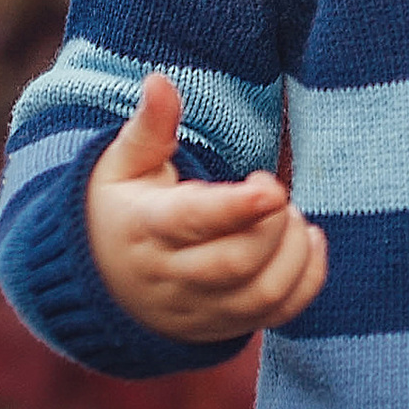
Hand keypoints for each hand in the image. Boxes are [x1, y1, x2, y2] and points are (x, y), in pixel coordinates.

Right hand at [84, 73, 326, 341]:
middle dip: (272, 224)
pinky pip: (277, 315)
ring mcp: (200, 310)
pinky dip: (306, 282)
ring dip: (293, 252)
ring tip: (288, 216)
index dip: (236, 208)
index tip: (270, 186)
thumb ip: (149, 126)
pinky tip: (306, 242)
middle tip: (274, 191)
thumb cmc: (122, 209)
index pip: (193, 223)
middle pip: (235, 263)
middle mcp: (172, 277)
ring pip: (261, 295)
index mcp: (145, 229)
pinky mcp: (224, 327)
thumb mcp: (123, 164)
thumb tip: (160, 81)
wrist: (102, 285)